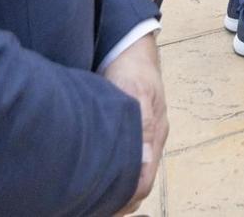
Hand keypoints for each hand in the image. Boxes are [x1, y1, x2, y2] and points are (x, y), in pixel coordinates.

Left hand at [102, 34, 166, 211]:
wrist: (128, 42)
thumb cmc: (132, 65)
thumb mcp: (137, 90)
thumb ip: (143, 124)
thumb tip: (145, 160)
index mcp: (155, 135)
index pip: (145, 181)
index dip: (127, 198)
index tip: (104, 206)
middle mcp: (148, 140)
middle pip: (137, 182)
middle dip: (119, 198)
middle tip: (90, 206)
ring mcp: (138, 135)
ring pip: (129, 171)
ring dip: (113, 185)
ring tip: (88, 196)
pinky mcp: (125, 129)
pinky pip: (120, 158)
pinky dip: (109, 171)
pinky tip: (90, 174)